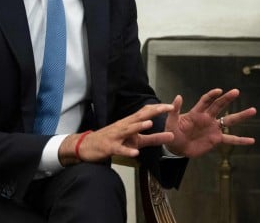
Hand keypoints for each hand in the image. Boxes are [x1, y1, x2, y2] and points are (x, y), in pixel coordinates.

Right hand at [60, 103, 174, 164]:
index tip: (172, 106)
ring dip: (139, 126)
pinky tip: (135, 152)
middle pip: (139, 117)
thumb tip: (171, 136)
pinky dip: (127, 150)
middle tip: (166, 108)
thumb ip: (153, 139)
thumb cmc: (113, 141)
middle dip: (153, 112)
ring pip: (128, 130)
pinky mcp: (109, 147)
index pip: (146, 112)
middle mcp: (124, 126)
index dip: (158, 108)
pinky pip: (119, 149)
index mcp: (130, 123)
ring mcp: (116, 136)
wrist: (86, 146)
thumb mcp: (135, 140)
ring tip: (150, 123)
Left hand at [164, 88, 256, 157]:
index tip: (219, 91)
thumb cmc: (173, 133)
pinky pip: (230, 139)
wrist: (176, 148)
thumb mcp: (171, 123)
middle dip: (227, 98)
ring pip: (230, 120)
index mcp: (197, 113)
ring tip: (253, 110)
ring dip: (241, 115)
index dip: (212, 95)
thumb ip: (175, 111)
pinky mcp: (216, 139)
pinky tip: (251, 140)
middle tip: (236, 91)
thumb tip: (178, 96)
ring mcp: (213, 128)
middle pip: (220, 106)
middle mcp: (208, 118)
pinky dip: (241, 140)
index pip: (206, 101)